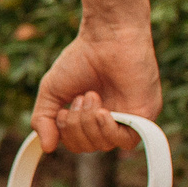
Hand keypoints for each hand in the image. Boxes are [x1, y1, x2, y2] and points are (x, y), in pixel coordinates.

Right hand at [34, 20, 160, 153]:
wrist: (108, 38)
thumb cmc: (81, 59)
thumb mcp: (51, 92)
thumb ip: (43, 120)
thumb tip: (47, 148)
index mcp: (89, 116)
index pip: (76, 144)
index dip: (65, 133)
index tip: (63, 110)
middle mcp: (109, 120)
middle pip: (87, 147)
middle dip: (75, 126)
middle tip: (80, 97)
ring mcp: (127, 119)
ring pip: (103, 145)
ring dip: (89, 123)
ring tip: (91, 95)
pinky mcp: (144, 115)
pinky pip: (126, 141)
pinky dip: (108, 130)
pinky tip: (102, 112)